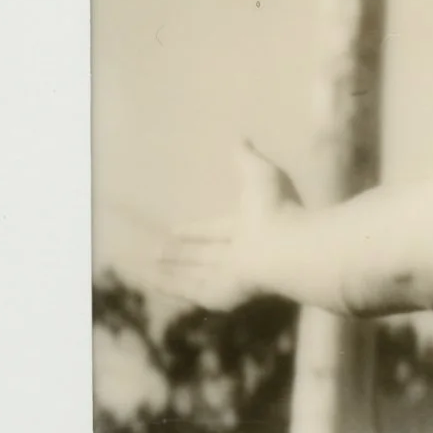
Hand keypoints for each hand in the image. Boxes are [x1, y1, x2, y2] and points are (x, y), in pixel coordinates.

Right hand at [157, 143, 330, 311]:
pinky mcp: (219, 295)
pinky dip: (168, 286)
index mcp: (250, 229)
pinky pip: (189, 291)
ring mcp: (230, 277)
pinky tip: (148, 280)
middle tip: (157, 249)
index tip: (174, 229)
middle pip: (204, 256)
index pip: (217, 230)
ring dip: (172, 270)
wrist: (286, 249)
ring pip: (195, 274)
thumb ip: (246, 158)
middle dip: (182, 254)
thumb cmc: (275, 209)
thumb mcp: (259, 174)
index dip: (196, 230)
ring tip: (146, 263)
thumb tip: (240, 137)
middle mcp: (240, 255)